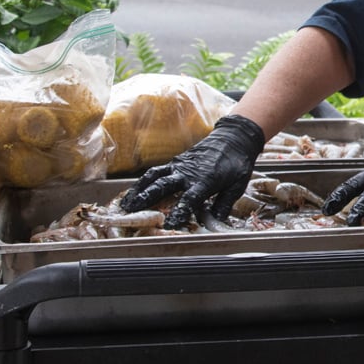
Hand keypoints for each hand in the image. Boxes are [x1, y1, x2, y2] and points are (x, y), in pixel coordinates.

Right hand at [119, 114, 265, 228]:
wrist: (234, 138)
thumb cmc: (237, 163)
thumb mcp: (237, 186)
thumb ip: (223, 205)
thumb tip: (215, 223)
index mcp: (205, 180)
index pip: (188, 200)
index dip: (178, 213)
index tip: (168, 225)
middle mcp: (188, 173)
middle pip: (163, 186)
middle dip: (146, 199)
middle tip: (131, 211)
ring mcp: (180, 166)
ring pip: (154, 177)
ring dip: (139, 189)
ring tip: (125, 203)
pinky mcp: (176, 162)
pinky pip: (157, 171)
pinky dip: (144, 181)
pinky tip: (135, 191)